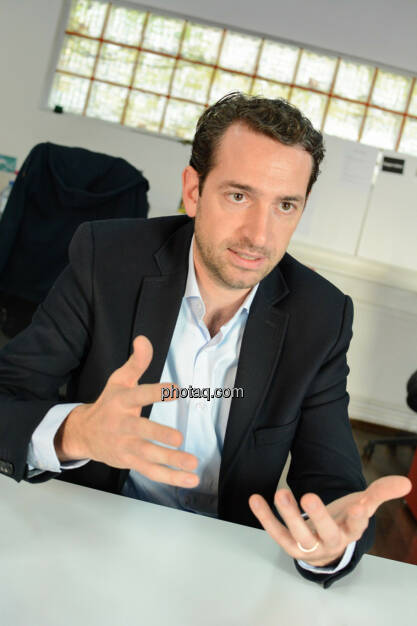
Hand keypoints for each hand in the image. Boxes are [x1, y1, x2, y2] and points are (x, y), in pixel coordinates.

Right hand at [54, 335, 198, 487]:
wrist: (84, 433)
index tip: (175, 390)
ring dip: (171, 462)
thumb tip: (143, 338)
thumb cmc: (109, 403)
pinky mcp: (130, 461)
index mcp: (122, 401)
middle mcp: (122, 425)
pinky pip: (151, 471)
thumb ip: (136, 361)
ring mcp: (126, 445)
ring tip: (192, 464)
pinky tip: (190, 479)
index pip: (139, 395)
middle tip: (178, 438)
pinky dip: (170, 477)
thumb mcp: (119, 379)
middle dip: (158, 435)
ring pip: (148, 456)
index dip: (156, 393)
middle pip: (141, 431)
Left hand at [248, 475, 411, 566]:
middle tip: (309, 496)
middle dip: (318, 516)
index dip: (359, 516)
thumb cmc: (345, 521)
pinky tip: (255, 499)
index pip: (357, 525)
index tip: (360, 504)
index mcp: (351, 531)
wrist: (327, 547)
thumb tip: (405, 481)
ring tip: (281, 493)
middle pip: (326, 533)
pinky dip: (265, 517)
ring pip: (299, 536)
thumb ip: (380, 492)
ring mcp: (309, 546)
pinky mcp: (289, 545)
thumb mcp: (362, 505)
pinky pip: (276, 532)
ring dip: (289, 515)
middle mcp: (331, 542)